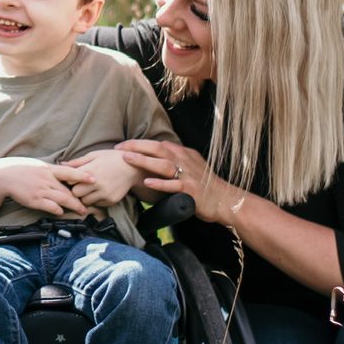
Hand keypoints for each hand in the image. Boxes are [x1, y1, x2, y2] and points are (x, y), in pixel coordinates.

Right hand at [0, 157, 90, 216]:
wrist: (4, 176)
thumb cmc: (22, 170)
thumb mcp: (38, 166)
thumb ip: (52, 170)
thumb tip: (66, 172)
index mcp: (48, 169)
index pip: (69, 172)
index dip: (82, 176)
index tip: (94, 179)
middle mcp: (46, 179)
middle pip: (68, 190)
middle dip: (80, 198)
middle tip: (90, 204)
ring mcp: (40, 190)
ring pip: (62, 199)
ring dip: (73, 206)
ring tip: (82, 211)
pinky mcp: (34, 200)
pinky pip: (50, 206)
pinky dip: (57, 210)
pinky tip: (62, 212)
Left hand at [63, 149, 143, 207]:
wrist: (133, 167)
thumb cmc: (111, 158)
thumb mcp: (94, 155)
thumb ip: (77, 162)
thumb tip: (61, 164)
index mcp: (90, 171)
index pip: (70, 182)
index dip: (70, 181)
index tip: (73, 179)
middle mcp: (97, 184)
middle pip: (76, 194)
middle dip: (76, 190)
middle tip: (81, 185)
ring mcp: (104, 193)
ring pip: (85, 201)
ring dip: (85, 196)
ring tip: (91, 189)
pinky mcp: (111, 201)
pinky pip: (97, 204)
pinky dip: (96, 200)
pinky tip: (100, 192)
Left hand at [117, 138, 244, 222]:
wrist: (225, 200)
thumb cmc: (204, 184)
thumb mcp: (191, 164)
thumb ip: (175, 157)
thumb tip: (158, 148)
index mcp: (183, 154)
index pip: (157, 144)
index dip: (138, 143)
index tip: (122, 146)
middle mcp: (185, 161)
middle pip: (158, 149)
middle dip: (136, 147)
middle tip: (118, 149)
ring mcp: (188, 175)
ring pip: (163, 164)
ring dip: (144, 161)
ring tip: (126, 159)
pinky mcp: (191, 190)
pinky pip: (173, 185)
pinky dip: (160, 183)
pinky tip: (147, 183)